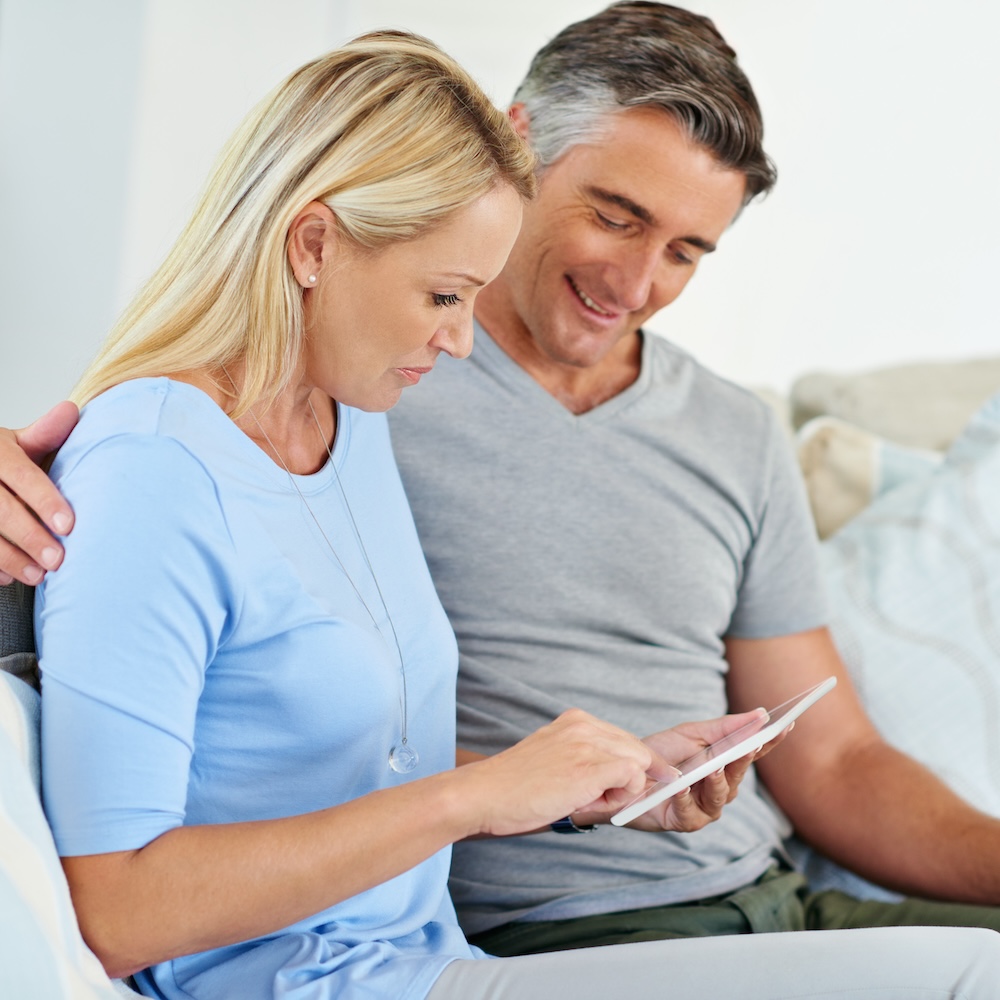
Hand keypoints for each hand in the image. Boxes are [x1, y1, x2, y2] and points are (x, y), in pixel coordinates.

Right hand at [0, 402, 77, 584]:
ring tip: (38, 576)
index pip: (22, 475)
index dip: (45, 500)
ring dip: (10, 558)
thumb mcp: (14, 444)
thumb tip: (71, 411)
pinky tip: (6, 578)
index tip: (69, 525)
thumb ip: (43, 435)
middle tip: (58, 560)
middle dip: (30, 536)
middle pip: (0, 509)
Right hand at [457, 708, 660, 837]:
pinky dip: (622, 796)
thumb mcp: (553, 757)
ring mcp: (587, 744)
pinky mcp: (590, 767)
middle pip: (637, 748)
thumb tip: (621, 776)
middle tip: (600, 799)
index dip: (633, 763)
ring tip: (588, 800)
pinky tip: (592, 803)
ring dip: (623, 788)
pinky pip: (633, 777)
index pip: (623, 738)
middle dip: (630, 777)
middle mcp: (583, 725)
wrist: (485, 794)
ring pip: (639, 762)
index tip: (638, 782)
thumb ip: (584, 757)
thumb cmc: (514, 787)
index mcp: (574, 720)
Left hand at [616, 709, 787, 832]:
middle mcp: (721, 788)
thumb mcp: (692, 734)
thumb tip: (761, 714)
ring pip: (720, 796)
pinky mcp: (685, 822)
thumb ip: (726, 727)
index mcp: (725, 765)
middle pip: (738, 774)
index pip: (752, 753)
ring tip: (713, 767)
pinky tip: (682, 786)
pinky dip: (685, 798)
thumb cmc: (662, 754)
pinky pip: (690, 811)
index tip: (786, 724)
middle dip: (744, 759)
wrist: (627, 772)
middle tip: (750, 744)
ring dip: (717, 781)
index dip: (771, 741)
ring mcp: (706, 808)